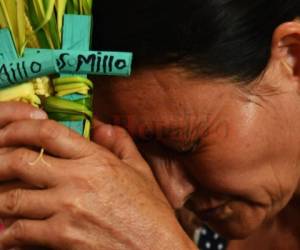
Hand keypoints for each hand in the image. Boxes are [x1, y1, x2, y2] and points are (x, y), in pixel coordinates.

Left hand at [0, 102, 195, 249]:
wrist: (157, 248)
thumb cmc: (150, 210)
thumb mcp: (140, 169)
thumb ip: (121, 142)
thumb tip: (102, 126)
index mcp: (96, 159)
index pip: (47, 133)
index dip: (20, 128)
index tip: (9, 132)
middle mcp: (78, 180)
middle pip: (20, 161)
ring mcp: (67, 209)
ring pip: (12, 198)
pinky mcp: (62, 238)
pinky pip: (19, 231)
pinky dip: (8, 232)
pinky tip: (9, 231)